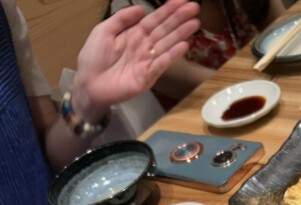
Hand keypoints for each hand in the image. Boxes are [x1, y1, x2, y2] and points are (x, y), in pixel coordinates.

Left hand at [72, 0, 199, 121]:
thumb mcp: (104, 30)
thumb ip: (122, 19)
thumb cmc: (93, 58)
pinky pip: (161, 64)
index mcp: (134, 34)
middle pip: (165, 30)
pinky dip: (172, 55)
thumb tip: (142, 8)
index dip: (168, 10)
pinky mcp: (147, 77)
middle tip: (195, 8)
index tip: (182, 1)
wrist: (89, 83)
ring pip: (167, 44)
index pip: (155, 19)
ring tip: (194, 24)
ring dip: (181, 34)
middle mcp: (144, 46)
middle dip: (180, 19)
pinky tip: (184, 46)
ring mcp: (147, 62)